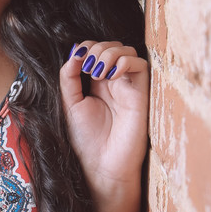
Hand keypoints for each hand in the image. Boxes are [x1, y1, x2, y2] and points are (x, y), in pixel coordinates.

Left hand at [59, 41, 148, 200]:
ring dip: (109, 53)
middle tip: (88, 66)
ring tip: (97, 72)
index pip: (96, 50)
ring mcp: (128, 87)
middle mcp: (114, 81)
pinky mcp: (141, 94)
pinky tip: (110, 75)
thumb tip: (75, 51)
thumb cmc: (86, 139)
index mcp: (96, 82)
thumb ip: (70, 77)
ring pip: (127, 51)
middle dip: (97, 48)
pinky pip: (140, 65)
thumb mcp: (70, 103)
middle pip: (112, 46)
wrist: (101, 165)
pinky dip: (125, 62)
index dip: (87, 47)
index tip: (77, 60)